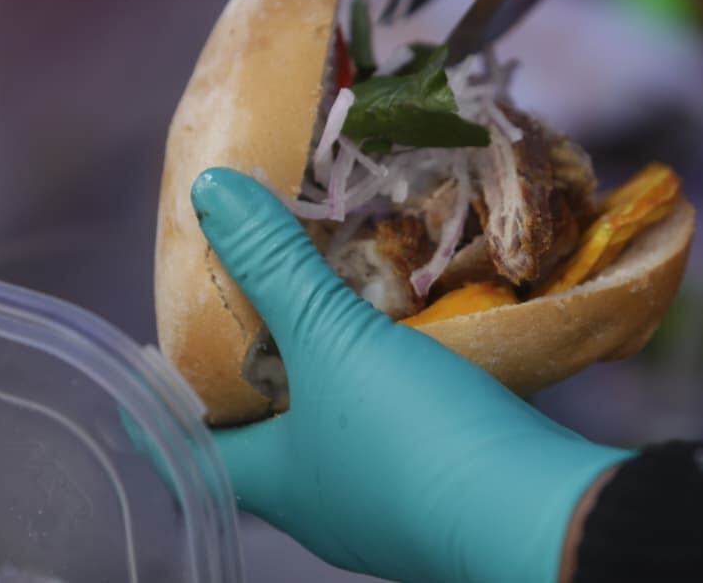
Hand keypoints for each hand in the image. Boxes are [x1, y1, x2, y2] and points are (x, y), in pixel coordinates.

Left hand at [191, 169, 632, 582]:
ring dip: (342, 381)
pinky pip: (406, 436)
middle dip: (267, 376)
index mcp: (277, 482)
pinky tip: (420, 349)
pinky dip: (402, 392)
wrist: (536, 509)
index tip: (165, 349)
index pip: (196, 445)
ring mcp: (388, 508)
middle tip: (265, 308)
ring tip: (343, 313)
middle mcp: (324, 506)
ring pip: (345, 435)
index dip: (175, 398)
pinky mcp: (445, 494)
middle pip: (274, 436)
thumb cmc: (411, 436)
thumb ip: (276, 266)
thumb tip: (211, 192)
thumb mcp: (333, 338)